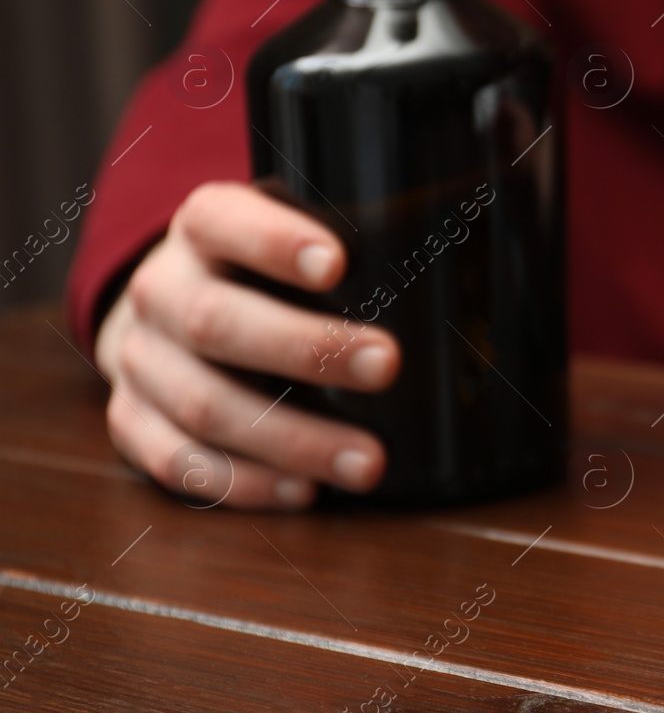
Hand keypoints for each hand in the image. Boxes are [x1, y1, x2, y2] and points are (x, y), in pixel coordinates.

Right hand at [95, 182, 400, 508]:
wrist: (166, 312)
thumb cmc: (265, 273)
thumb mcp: (297, 234)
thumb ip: (364, 235)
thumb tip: (483, 226)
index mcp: (203, 228)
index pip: (223, 220)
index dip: (274, 240)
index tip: (339, 263)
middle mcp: (161, 290)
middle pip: (217, 321)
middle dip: (308, 348)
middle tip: (388, 365)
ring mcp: (141, 360)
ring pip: (205, 404)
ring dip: (293, 438)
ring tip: (369, 461)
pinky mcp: (132, 421)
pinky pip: (179, 462)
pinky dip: (245, 482)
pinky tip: (306, 491)